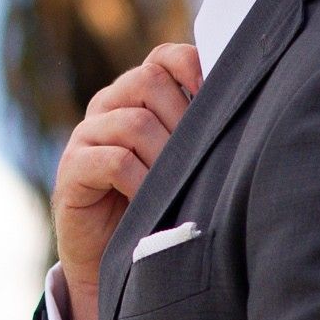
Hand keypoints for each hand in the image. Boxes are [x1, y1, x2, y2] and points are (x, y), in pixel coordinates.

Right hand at [53, 42, 201, 319]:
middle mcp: (108, 105)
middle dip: (182, 119)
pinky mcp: (72, 168)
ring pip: (134, 122)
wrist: (112, 262)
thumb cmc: (159, 207)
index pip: (163, 58)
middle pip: (148, 81)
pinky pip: (115, 160)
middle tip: (197, 158)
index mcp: (136, 95)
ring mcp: (87, 134)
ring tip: (178, 186)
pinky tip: (153, 203)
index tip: (218, 97)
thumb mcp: (182, 164)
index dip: (191, 67)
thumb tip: (247, 109)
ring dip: (165, 157)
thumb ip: (198, 133)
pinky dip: (143, 182)